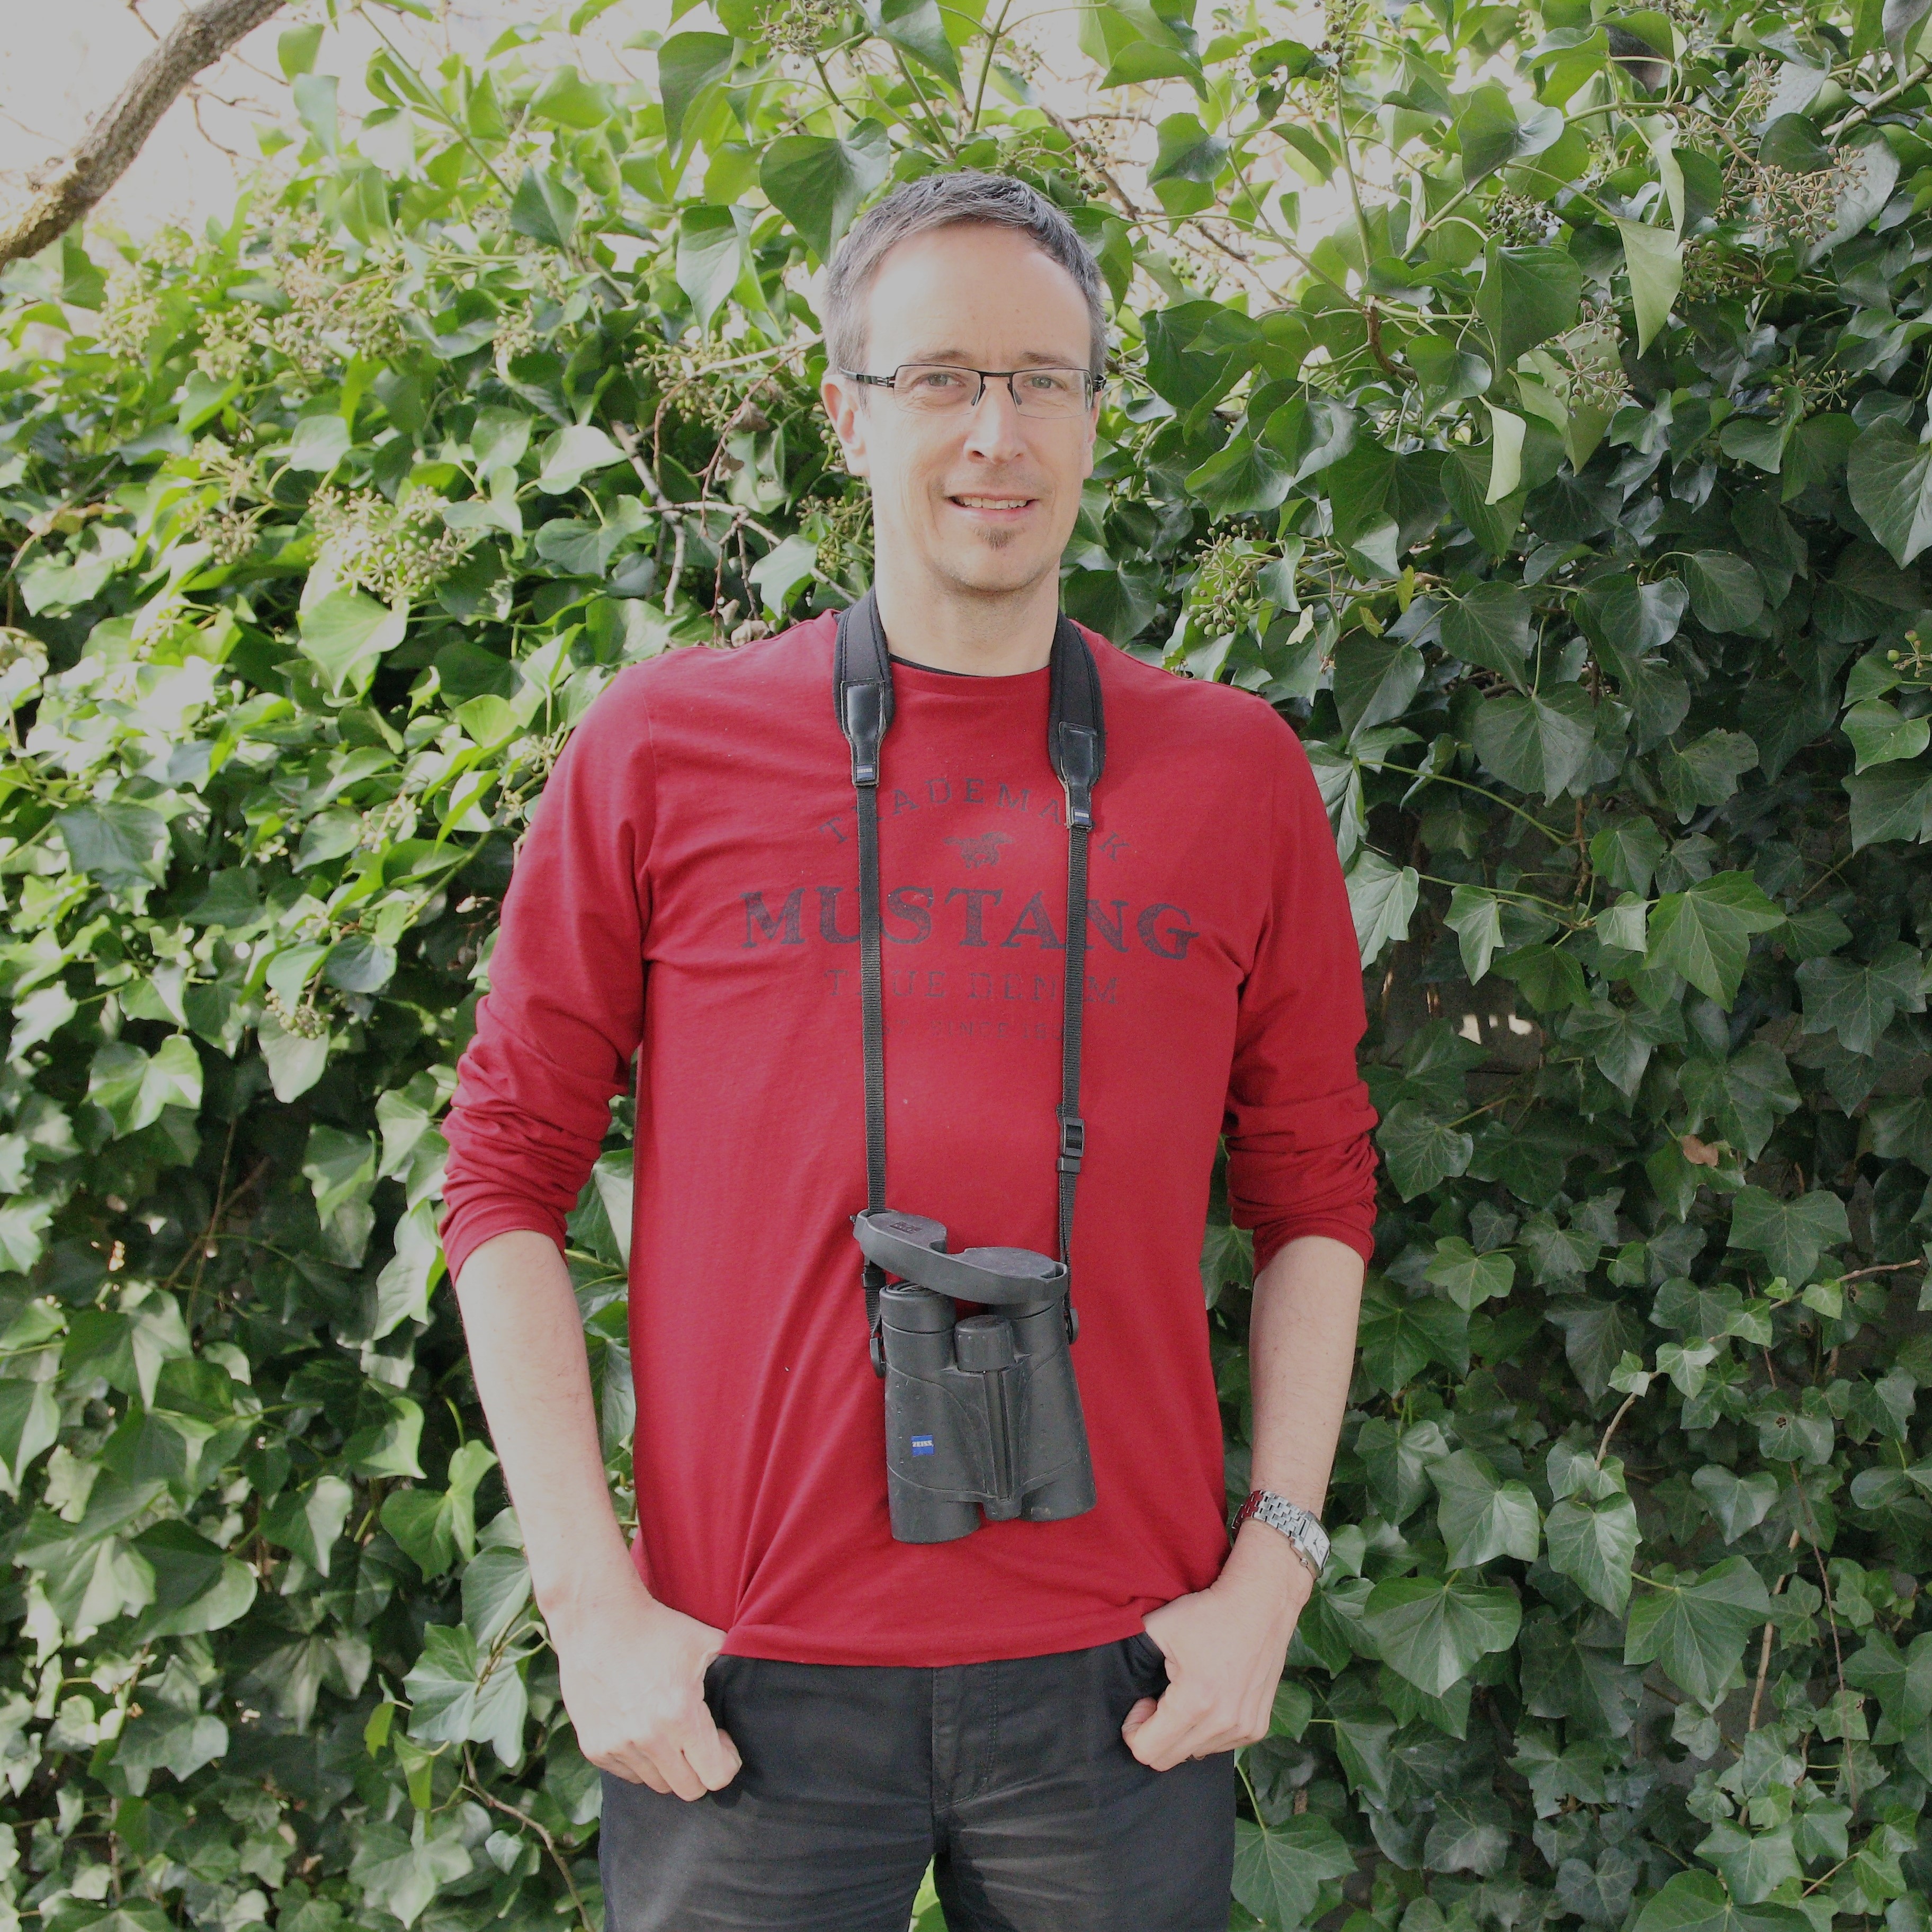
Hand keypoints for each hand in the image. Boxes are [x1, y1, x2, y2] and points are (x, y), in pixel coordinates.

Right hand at [550, 1567, 740, 1799]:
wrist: (596, 1620)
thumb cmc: (657, 1628)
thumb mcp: (707, 1641)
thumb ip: (734, 1669)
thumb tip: (760, 1687)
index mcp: (681, 1715)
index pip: (716, 1776)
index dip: (727, 1761)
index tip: (722, 1740)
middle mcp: (648, 1739)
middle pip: (689, 1789)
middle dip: (701, 1769)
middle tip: (699, 1739)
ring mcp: (617, 1747)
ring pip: (657, 1784)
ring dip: (669, 1766)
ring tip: (670, 1731)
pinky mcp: (594, 1749)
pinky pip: (629, 1774)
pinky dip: (641, 1761)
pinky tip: (642, 1728)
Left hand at [1121, 1528, 1311, 1772]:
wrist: (1260, 1604)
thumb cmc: (1207, 1613)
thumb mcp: (1158, 1627)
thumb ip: (1131, 1659)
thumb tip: (1115, 1685)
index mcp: (1195, 1702)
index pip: (1147, 1752)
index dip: (1134, 1729)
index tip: (1142, 1701)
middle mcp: (1223, 1723)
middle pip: (1168, 1760)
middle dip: (1154, 1733)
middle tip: (1159, 1697)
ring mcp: (1244, 1729)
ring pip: (1193, 1754)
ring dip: (1181, 1732)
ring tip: (1184, 1694)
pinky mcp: (1257, 1728)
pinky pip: (1218, 1746)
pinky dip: (1205, 1730)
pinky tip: (1208, 1697)